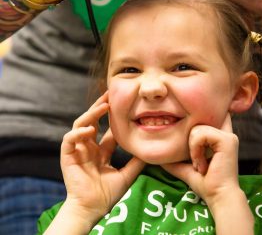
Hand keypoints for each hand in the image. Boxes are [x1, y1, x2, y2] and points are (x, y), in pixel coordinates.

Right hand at [60, 92, 144, 223]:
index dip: (115, 119)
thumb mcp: (126, 174)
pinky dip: (78, 133)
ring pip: (81, 125)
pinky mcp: (67, 156)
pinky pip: (70, 139)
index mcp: (100, 151)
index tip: (124, 106)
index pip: (108, 130)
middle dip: (101, 108)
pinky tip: (89, 130)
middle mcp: (88, 147)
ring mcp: (78, 150)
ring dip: (91, 114)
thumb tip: (149, 149)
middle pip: (93, 121)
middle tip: (111, 95)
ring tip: (103, 106)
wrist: (92, 209)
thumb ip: (136, 162)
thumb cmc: (106, 194)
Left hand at [162, 113, 239, 206]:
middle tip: (198, 164)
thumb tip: (158, 156)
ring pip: (196, 128)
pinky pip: (200, 135)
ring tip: (200, 164)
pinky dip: (195, 150)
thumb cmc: (205, 183)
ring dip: (192, 149)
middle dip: (190, 143)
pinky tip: (202, 164)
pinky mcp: (227, 140)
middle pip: (196, 122)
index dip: (204, 113)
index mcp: (219, 137)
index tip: (197, 117)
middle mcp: (225, 133)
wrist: (217, 196)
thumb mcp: (186, 168)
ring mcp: (228, 135)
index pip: (212, 115)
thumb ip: (176, 159)